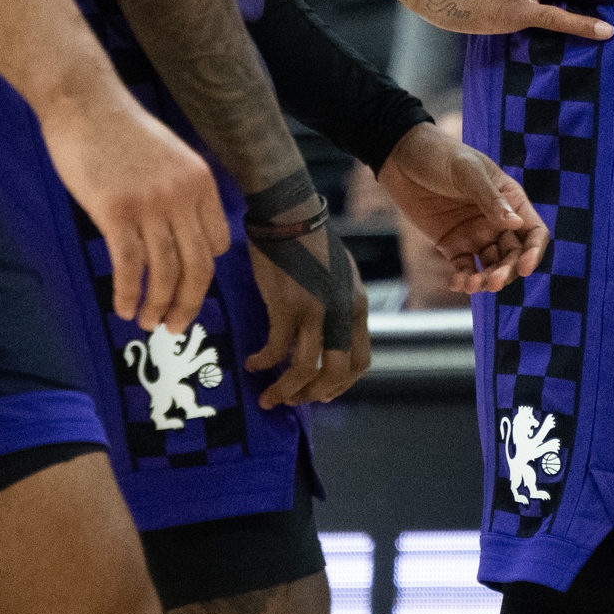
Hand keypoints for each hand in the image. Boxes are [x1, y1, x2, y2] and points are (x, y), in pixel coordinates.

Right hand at [40, 88, 230, 334]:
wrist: (85, 102)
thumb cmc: (119, 130)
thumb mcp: (168, 156)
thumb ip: (179, 192)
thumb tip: (178, 235)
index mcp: (201, 182)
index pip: (218, 243)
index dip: (203, 272)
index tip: (187, 287)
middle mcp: (183, 196)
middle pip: (198, 267)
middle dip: (188, 304)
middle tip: (175, 328)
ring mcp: (150, 205)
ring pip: (165, 273)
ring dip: (157, 307)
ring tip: (147, 323)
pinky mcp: (116, 212)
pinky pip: (129, 266)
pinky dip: (128, 293)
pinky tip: (122, 308)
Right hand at [245, 222, 369, 407]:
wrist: (288, 212)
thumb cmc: (308, 239)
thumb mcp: (338, 275)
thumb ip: (338, 305)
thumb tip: (326, 336)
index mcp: (357, 305)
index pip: (360, 361)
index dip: (341, 384)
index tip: (321, 392)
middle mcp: (341, 311)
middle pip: (336, 372)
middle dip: (314, 394)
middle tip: (294, 401)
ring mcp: (314, 310)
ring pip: (304, 368)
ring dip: (286, 390)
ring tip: (269, 397)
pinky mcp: (286, 305)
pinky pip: (276, 349)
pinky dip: (264, 363)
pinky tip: (253, 363)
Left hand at [376, 121, 549, 293]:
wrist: (402, 158)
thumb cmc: (441, 155)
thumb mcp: (467, 172)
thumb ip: (490, 198)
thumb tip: (517, 224)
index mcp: (510, 199)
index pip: (533, 231)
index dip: (534, 252)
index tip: (525, 268)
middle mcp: (497, 221)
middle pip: (513, 255)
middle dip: (507, 271)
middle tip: (494, 282)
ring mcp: (476, 235)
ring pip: (491, 266)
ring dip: (486, 279)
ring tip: (473, 285)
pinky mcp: (453, 245)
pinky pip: (465, 268)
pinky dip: (464, 279)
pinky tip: (458, 284)